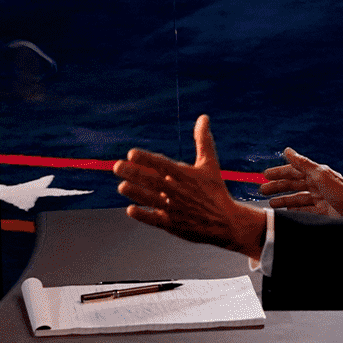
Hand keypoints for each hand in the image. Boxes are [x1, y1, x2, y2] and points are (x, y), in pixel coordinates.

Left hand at [114, 114, 266, 260]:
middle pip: (153, 181)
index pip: (163, 165)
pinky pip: (156, 220)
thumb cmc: (215, 191)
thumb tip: (203, 117)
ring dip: (136, 193)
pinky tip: (130, 210)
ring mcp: (175, 209)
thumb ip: (203, 140)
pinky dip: (144, 215)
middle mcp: (179, 192)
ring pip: (152, 200)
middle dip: (134, 174)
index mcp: (186, 176)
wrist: (226, 222)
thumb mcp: (210, 164)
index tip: (131, 153)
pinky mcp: (173, 225)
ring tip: (121, 186)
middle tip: (116, 167)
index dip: (147, 159)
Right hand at [258, 147, 342, 216]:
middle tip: (262, 190)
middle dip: (277, 187)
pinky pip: (304, 211)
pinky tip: (286, 212)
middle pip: (292, 186)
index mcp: (314, 174)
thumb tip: (287, 150)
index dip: (278, 173)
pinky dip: (294, 211)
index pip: (292, 172)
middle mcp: (316, 185)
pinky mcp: (322, 211)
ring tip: (271, 204)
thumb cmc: (340, 189)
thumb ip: (302, 163)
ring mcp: (319, 199)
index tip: (265, 175)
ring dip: (283, 200)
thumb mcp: (318, 173)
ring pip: (297, 199)